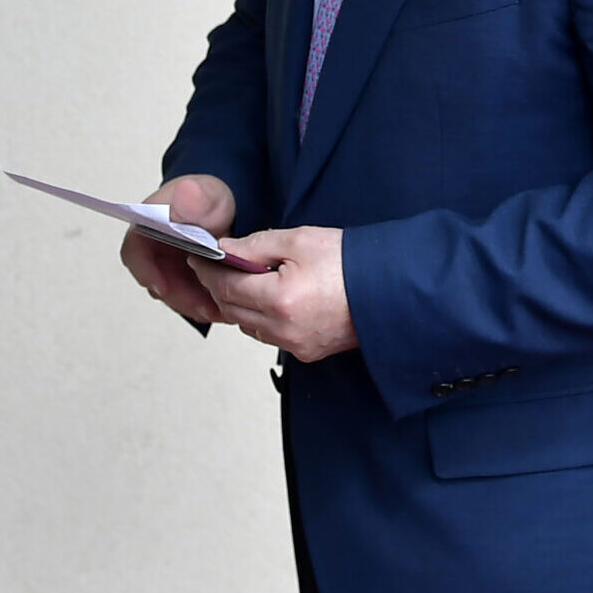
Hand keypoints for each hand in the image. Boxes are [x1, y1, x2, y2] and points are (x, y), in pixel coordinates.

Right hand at [120, 174, 235, 324]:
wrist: (222, 211)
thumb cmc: (208, 200)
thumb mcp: (208, 195)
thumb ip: (197, 196)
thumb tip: (186, 192)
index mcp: (148, 225)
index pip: (135, 251)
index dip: (145, 272)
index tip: (162, 287)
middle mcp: (152, 250)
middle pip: (156, 280)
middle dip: (179, 297)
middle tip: (204, 306)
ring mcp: (165, 268)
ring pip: (173, 295)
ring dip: (193, 305)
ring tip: (218, 310)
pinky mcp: (180, 280)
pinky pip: (187, 298)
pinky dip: (202, 304)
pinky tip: (221, 307)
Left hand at [201, 226, 357, 361]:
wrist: (392, 289)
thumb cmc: (353, 262)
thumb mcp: (300, 240)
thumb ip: (256, 245)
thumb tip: (224, 250)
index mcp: (279, 299)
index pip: (225, 286)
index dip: (207, 270)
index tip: (199, 257)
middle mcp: (283, 329)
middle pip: (230, 309)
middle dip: (218, 286)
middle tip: (215, 266)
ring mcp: (295, 344)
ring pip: (247, 326)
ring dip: (239, 304)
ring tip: (243, 281)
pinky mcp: (307, 352)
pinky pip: (269, 336)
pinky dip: (260, 319)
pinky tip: (269, 300)